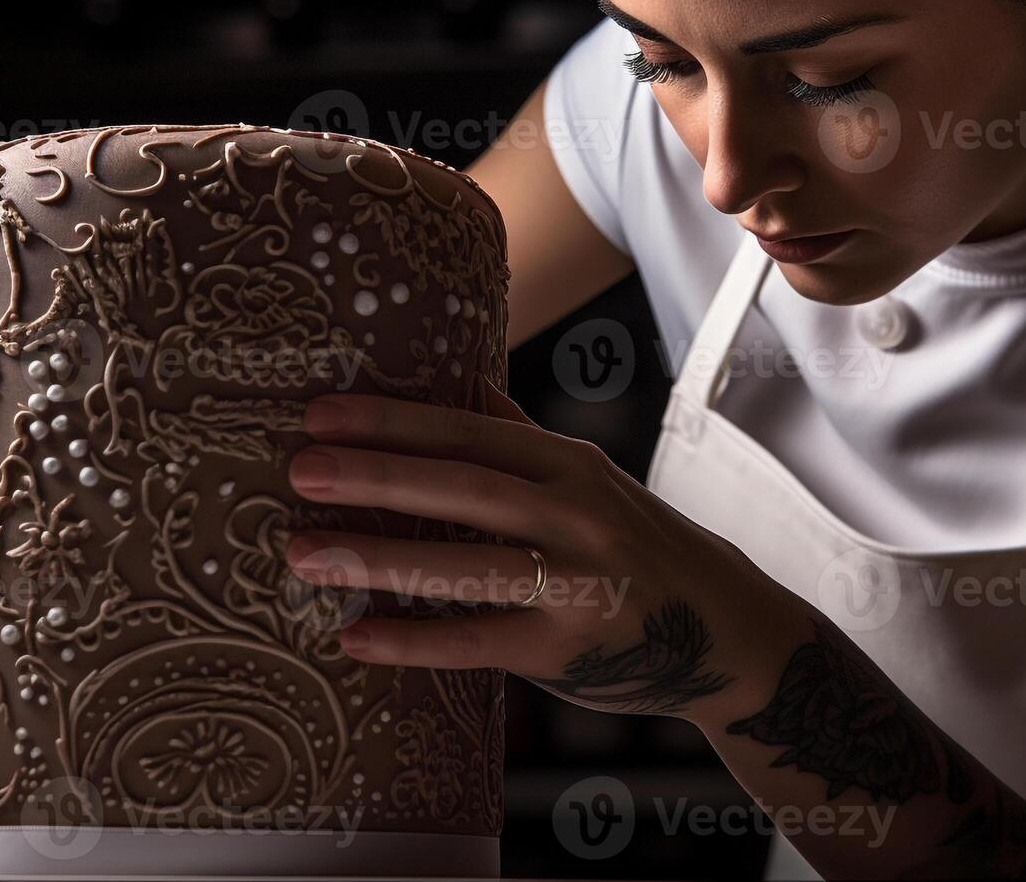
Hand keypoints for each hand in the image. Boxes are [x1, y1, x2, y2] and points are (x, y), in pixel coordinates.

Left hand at [282, 378, 775, 717]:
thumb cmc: (639, 546)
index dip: (395, 421)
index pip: (471, 431)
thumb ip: (521, 437)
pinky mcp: (567, 649)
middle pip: (466, 488)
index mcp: (569, 465)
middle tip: (300, 469)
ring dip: (380, 560)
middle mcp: (576, 516)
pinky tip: (355, 639)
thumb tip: (461, 376)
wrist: (725, 632)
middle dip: (378, 476)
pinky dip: (415, 642)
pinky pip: (479, 643)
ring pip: (467, 566)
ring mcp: (576, 583)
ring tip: (303, 554)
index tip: (322, 414)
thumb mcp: (589, 481)